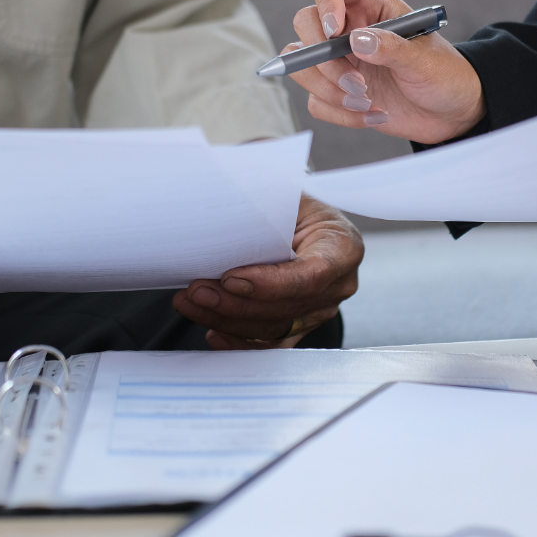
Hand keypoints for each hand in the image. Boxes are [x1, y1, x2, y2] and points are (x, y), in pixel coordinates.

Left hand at [171, 195, 361, 348]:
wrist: (305, 218)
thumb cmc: (295, 202)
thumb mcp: (289, 193)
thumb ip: (266, 202)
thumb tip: (222, 201)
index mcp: (343, 246)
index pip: (311, 275)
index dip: (270, 283)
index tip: (230, 278)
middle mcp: (339, 284)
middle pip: (286, 306)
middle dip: (236, 303)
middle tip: (197, 291)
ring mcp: (321, 309)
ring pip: (273, 328)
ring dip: (228, 319)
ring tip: (193, 303)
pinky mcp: (302, 324)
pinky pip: (271, 343)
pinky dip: (240, 341)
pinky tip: (214, 332)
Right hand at [288, 0, 485, 144]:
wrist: (452, 112)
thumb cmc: (444, 74)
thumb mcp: (425, 60)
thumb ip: (392, 48)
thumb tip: (356, 40)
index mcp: (369, 4)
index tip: (335, 30)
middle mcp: (348, 28)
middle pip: (305, 22)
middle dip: (324, 58)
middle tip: (358, 84)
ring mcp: (338, 60)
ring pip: (300, 64)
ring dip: (328, 89)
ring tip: (366, 103)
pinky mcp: (336, 91)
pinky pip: (315, 100)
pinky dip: (340, 114)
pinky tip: (373, 115)